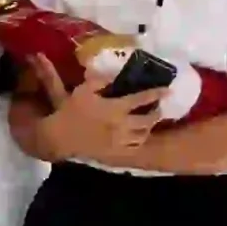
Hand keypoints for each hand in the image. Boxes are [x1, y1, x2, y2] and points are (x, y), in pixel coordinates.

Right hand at [30, 54, 167, 162]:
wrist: (59, 137)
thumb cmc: (69, 112)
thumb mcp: (81, 90)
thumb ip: (98, 80)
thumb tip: (112, 73)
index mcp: (115, 107)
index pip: (142, 99)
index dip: (156, 93)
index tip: (167, 89)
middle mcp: (122, 124)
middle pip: (148, 120)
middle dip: (157, 113)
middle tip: (159, 107)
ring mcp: (119, 140)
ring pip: (143, 134)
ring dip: (149, 127)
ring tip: (150, 121)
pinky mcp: (115, 152)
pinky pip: (134, 147)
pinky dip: (140, 141)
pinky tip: (138, 136)